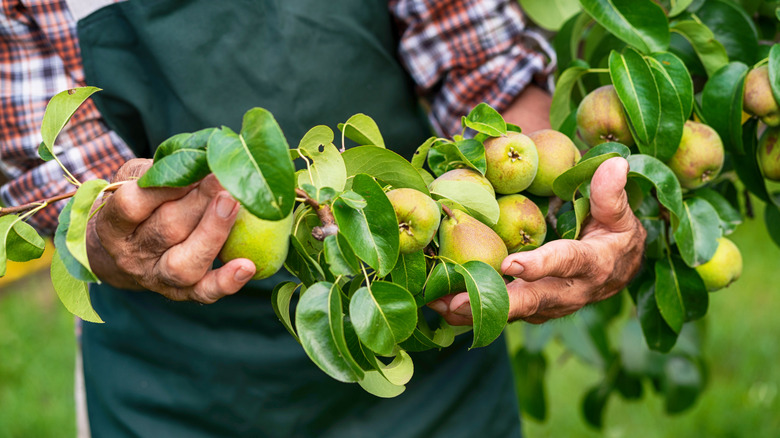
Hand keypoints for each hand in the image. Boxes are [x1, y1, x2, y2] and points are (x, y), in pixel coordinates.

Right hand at [86, 159, 255, 302]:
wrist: (127, 252)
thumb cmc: (141, 204)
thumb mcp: (136, 180)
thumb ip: (159, 169)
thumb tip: (202, 154)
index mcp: (113, 224)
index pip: (131, 205)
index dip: (163, 186)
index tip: (195, 165)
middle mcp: (132, 255)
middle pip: (165, 230)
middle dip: (200, 202)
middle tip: (226, 178)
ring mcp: (157, 278)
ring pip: (183, 264)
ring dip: (213, 234)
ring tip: (235, 205)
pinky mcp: (182, 294)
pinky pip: (203, 293)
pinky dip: (226, 282)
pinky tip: (247, 266)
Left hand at [428, 157, 645, 324]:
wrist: (619, 269)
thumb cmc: (616, 234)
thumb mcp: (619, 213)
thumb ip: (611, 192)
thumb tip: (615, 163)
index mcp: (592, 264)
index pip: (566, 262)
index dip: (540, 265)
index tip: (511, 264)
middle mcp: (569, 292)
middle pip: (531, 300)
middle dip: (494, 303)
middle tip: (457, 302)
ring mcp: (549, 306)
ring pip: (511, 312)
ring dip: (473, 311)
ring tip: (437, 304)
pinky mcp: (532, 311)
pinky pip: (502, 314)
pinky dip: (472, 312)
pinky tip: (439, 305)